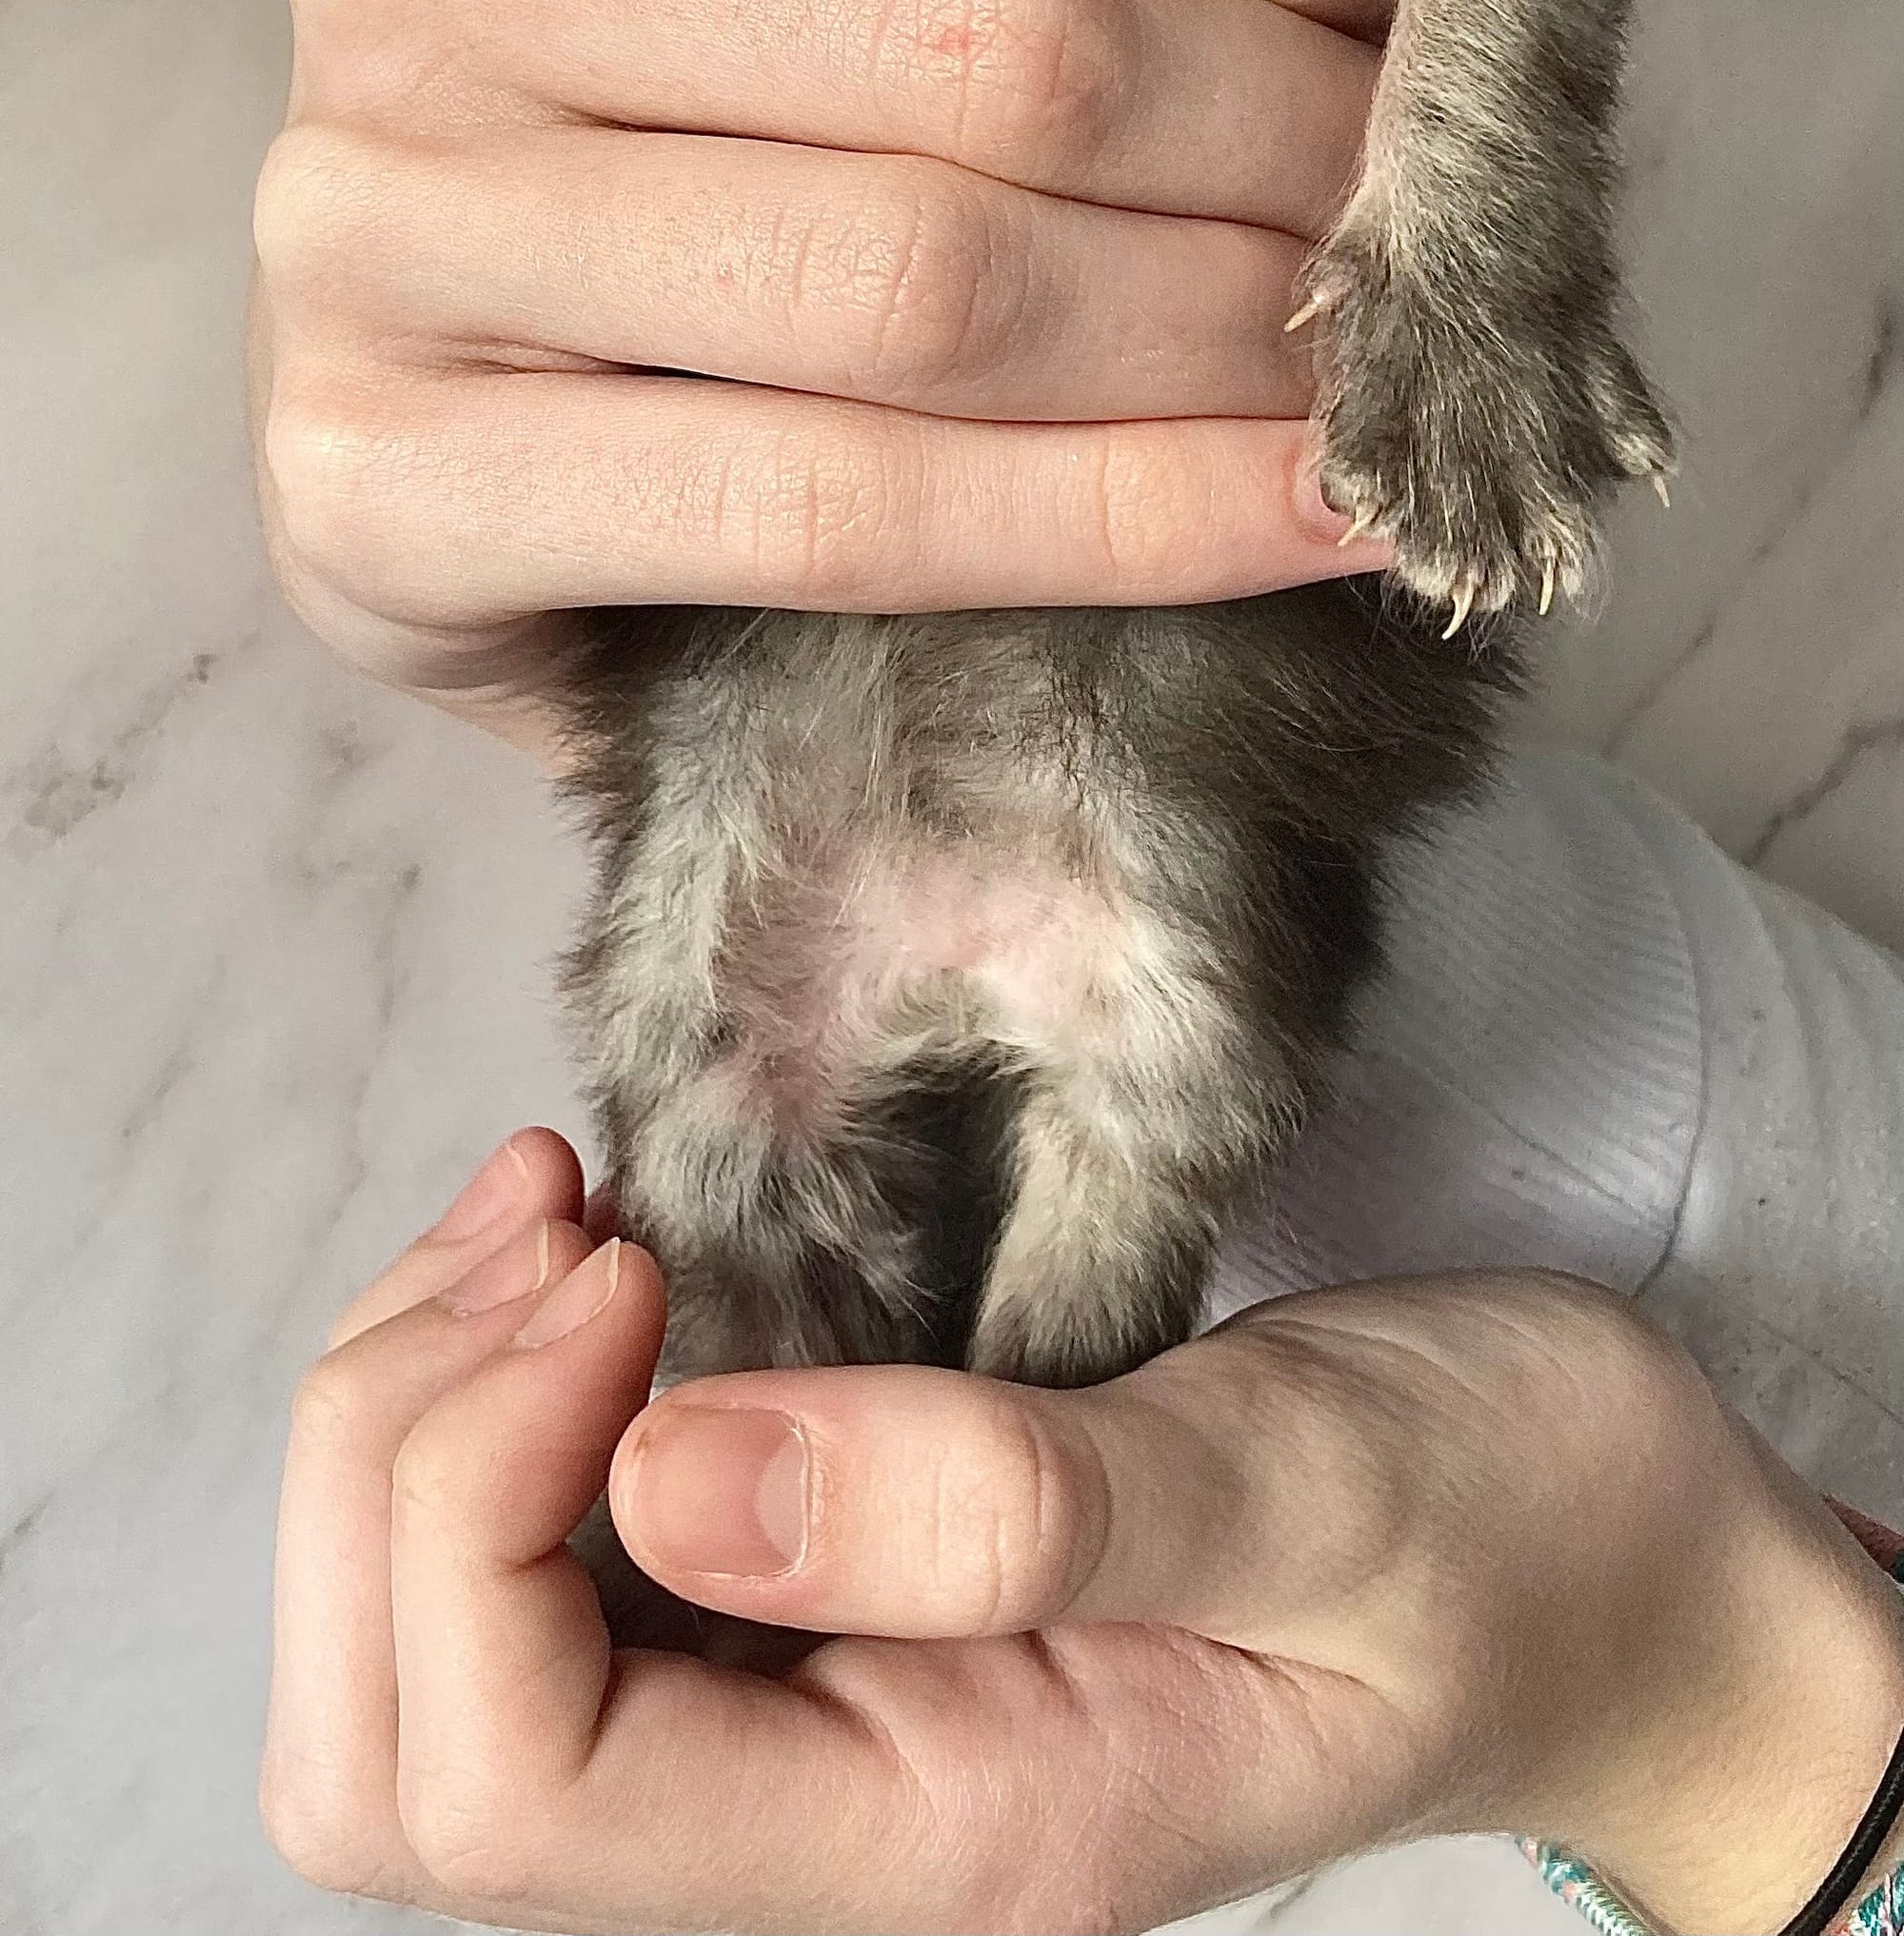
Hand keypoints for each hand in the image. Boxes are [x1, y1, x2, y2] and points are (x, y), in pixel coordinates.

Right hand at [251, 0, 1394, 756]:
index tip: (1428, 10)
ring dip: (1225, 338)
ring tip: (1379, 379)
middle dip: (1284, 143)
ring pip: (924, 276)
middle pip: (990, 29)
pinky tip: (1302, 517)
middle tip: (1432, 231)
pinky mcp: (372, 488)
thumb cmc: (674, 222)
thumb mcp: (800, 6)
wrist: (433, 488)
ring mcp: (369, 228)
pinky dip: (1122, 521)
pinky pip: (834, 507)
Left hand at [264, 1137, 1903, 1935]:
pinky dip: (493, 1374)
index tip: (631, 1275)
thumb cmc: (1499, 1532)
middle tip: (567, 1224)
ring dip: (422, 1406)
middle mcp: (813, 1813)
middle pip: (394, 1757)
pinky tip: (600, 1240)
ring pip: (414, 1652)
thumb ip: (1011, 1508)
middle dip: (393, 1465)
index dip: (475, 1508)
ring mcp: (793, 1716)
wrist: (1607, 1568)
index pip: (510, 1785)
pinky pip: (521, 1544)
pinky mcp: (802, 1601)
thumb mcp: (1313, 1491)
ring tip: (565, 1207)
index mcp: (925, 1842)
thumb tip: (663, 1472)